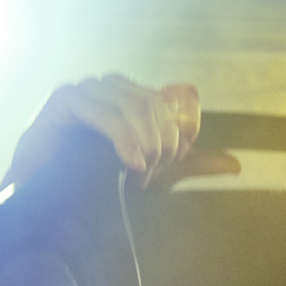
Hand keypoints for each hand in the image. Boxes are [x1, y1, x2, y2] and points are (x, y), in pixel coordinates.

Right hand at [1, 74, 215, 190]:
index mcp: (135, 96)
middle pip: (158, 104)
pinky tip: (131, 166)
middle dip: (163, 144)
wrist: (49, 198)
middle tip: (151, 176)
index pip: (178, 100)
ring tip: (138, 176)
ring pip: (135, 106)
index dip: (183, 132)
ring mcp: (87, 89)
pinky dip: (125, 140)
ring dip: (145, 145)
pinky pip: (104, 112)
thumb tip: (235, 164)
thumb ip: (191, 164)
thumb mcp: (156, 172)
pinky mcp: (63, 100)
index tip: (174, 162)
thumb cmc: (100, 182)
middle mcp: (113, 87)